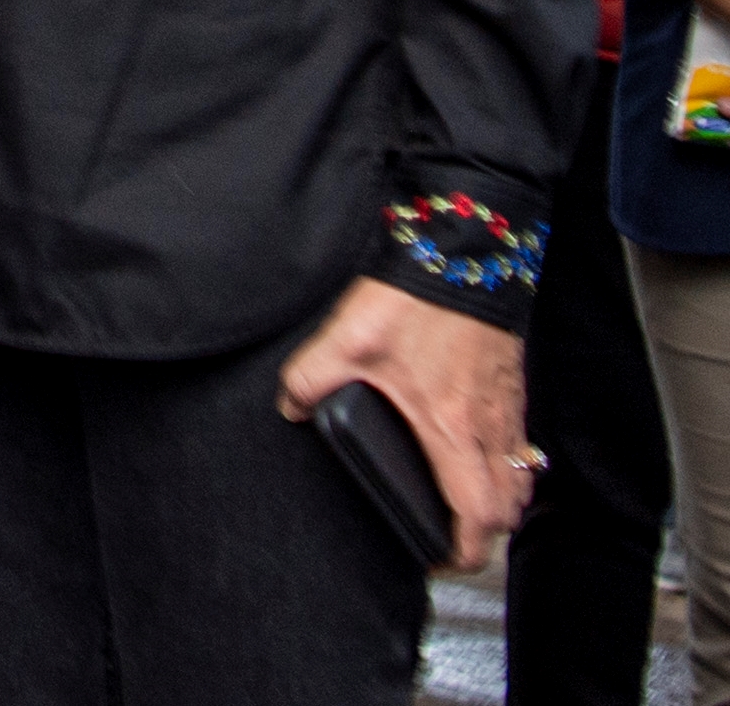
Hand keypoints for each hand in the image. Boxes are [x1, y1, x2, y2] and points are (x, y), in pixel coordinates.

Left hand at [278, 276, 532, 569]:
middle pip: (508, 509)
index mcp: (452, 430)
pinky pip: (520, 444)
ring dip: (499, 500)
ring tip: (464, 502)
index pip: (478, 515)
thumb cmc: (414, 300)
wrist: (465, 254)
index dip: (464, 551)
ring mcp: (507, 409)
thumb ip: (309, 377)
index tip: (441, 558)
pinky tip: (474, 450)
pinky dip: (506, 464)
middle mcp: (489, 428)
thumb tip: (292, 407)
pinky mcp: (512, 387)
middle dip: (485, 533)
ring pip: (520, 478)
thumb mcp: (346, 338)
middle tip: (450, 535)